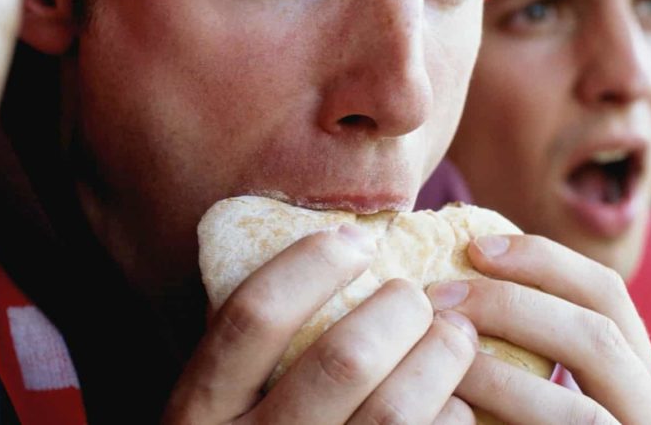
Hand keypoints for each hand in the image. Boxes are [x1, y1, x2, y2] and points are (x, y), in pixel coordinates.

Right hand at [165, 224, 480, 423]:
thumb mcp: (215, 405)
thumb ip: (247, 351)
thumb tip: (330, 253)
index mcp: (200, 410)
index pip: (254, 316)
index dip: (310, 266)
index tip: (352, 242)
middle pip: (343, 360)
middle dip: (396, 311)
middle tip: (411, 294)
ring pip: (394, 410)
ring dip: (438, 357)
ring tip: (451, 332)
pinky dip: (449, 414)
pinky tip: (449, 398)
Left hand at [427, 234, 650, 423]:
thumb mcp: (550, 396)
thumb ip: (529, 354)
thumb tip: (449, 288)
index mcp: (640, 385)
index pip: (606, 297)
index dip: (541, 262)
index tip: (472, 245)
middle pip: (597, 338)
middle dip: (512, 307)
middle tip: (437, 297)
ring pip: (576, 412)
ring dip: (498, 377)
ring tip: (437, 360)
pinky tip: (446, 418)